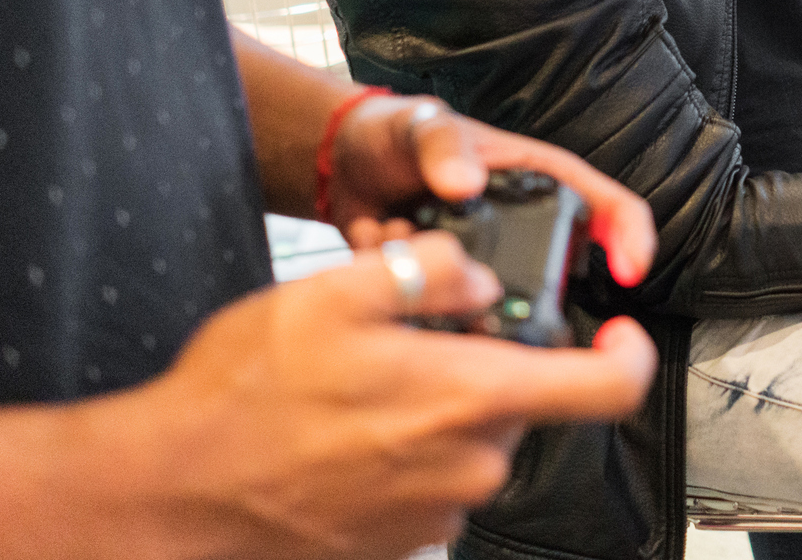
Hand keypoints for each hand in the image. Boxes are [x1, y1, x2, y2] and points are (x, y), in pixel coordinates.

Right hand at [120, 231, 657, 559]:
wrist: (172, 494)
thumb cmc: (245, 394)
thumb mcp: (335, 290)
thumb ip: (429, 269)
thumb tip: (477, 274)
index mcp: (471, 397)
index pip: (605, 388)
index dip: (629, 355)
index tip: (620, 332)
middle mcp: (469, 465)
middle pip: (517, 402)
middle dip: (479, 365)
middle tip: (407, 342)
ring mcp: (436, 513)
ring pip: (468, 441)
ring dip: (432, 410)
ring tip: (353, 390)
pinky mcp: (401, 543)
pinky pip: (428, 482)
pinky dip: (400, 453)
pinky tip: (339, 433)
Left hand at [327, 96, 655, 288]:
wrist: (344, 165)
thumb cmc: (396, 133)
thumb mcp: (423, 126)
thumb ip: (443, 147)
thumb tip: (467, 183)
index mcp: (539, 178)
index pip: (609, 206)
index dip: (631, 238)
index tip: (629, 272)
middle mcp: (523, 224)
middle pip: (558, 269)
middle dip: (511, 279)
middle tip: (461, 269)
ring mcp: (489, 258)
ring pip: (495, 298)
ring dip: (443, 279)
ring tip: (398, 231)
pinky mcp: (452, 288)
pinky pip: (447, 310)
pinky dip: (408, 285)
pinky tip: (380, 243)